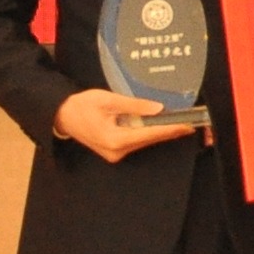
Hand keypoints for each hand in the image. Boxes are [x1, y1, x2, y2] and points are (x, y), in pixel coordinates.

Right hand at [52, 89, 200, 163]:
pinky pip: (136, 141)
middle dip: (169, 130)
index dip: (170, 129)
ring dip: (159, 131)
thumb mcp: (108, 100)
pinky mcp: (114, 151)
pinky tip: (158, 124)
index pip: (149, 134)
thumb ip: (134, 105)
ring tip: (178, 122)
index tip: (187, 125)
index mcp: (115, 139)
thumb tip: (158, 109)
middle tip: (190, 122)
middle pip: (149, 139)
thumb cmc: (82, 105)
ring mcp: (115, 154)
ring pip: (144, 141)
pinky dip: (148, 132)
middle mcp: (117, 151)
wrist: (63, 116)